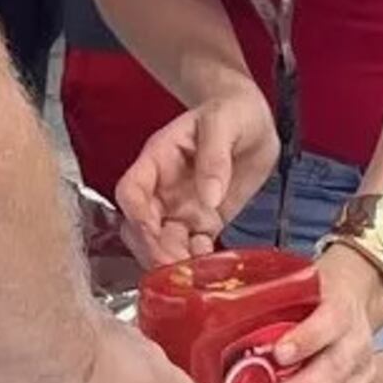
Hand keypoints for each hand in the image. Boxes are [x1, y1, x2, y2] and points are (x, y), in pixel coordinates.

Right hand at [115, 88, 281, 265]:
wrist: (252, 121)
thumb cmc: (231, 111)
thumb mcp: (223, 122)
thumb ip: (214, 157)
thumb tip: (209, 198)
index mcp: (157, 160)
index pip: (130, 190)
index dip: (135, 214)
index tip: (153, 230)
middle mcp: (163, 189)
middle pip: (141, 226)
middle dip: (153, 248)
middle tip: (176, 265)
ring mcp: (182, 208)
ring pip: (163, 243)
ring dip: (173, 261)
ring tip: (195, 272)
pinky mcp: (204, 222)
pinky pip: (192, 249)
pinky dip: (197, 262)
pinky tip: (212, 266)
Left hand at [260, 244, 382, 382]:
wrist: (358, 294)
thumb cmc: (312, 294)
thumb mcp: (297, 285)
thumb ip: (262, 301)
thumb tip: (199, 312)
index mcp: (339, 310)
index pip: (326, 322)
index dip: (305, 339)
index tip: (277, 353)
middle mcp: (355, 346)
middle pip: (333, 372)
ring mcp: (360, 378)